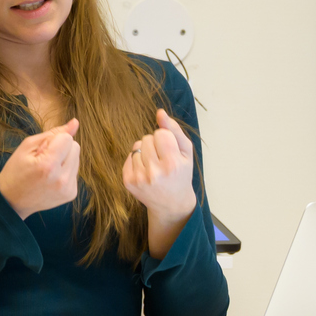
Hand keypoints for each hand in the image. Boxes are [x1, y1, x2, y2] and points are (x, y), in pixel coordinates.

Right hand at [0, 119, 80, 219]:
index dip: (54, 141)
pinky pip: (75, 171)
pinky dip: (65, 171)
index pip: (67, 138)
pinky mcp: (72, 194)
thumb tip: (75, 123)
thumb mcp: (27, 146)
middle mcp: (62, 179)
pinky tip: (51, 178)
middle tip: (43, 160)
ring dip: (64, 159)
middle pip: (75, 147)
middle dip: (61, 149)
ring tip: (47, 170)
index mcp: (48, 166)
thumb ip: (53, 133)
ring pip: (77, 158)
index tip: (41, 151)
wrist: (12, 201)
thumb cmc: (16, 171)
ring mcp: (68, 189)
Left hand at [123, 109, 196, 229]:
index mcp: (172, 164)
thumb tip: (160, 112)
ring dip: (145, 151)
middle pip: (147, 138)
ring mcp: (139, 178)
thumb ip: (174, 129)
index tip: (170, 151)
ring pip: (137, 146)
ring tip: (154, 164)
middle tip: (162, 159)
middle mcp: (155, 172)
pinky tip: (145, 170)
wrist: (171, 204)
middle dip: (155, 144)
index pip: (161, 133)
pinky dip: (136, 159)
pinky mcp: (128, 182)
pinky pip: (129, 156)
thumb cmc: (181, 174)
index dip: (166, 139)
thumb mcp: (186, 152)